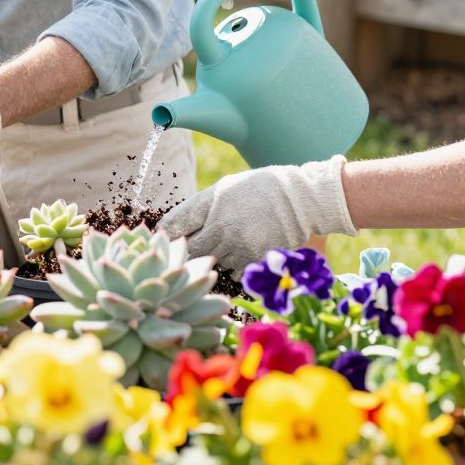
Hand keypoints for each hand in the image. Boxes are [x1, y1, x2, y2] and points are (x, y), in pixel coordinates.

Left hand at [157, 157, 356, 272]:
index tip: (164, 239)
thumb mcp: (220, 191)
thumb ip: (194, 211)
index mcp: (212, 213)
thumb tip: (167, 229)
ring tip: (222, 245)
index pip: (177, 233)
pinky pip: (235, 274)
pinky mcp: (258, 263)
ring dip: (211, 259)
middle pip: (192, 254)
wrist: (299, 199)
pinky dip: (233, 267)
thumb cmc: (254, 189)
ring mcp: (242, 251)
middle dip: (186, 252)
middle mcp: (225, 235)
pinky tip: (239, 253)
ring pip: (213, 265)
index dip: (168, 238)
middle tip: (187, 248)